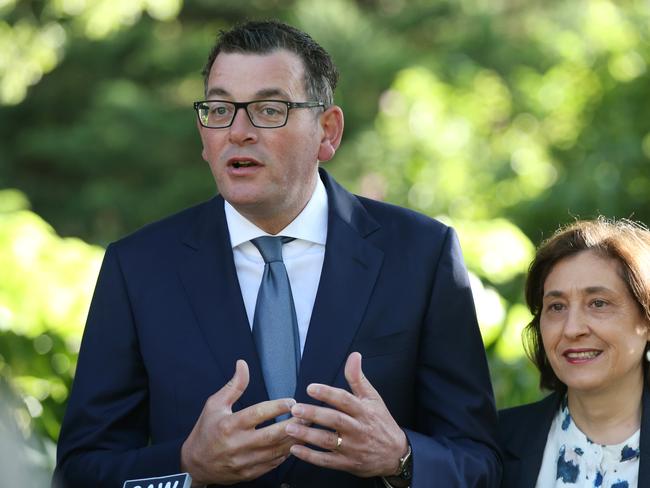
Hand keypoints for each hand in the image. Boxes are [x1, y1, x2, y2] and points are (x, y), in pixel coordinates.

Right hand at [180, 360, 300, 484]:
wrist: (194, 464)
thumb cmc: (206, 430)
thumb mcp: (215, 404)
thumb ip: (234, 386)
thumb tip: (243, 364)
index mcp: (229, 425)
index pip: (258, 414)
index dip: (277, 407)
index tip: (291, 401)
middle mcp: (237, 445)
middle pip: (271, 436)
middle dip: (293, 425)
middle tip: (308, 415)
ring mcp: (244, 462)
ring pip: (275, 452)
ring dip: (294, 440)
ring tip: (308, 429)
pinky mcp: (248, 474)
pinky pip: (272, 464)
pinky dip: (285, 454)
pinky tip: (294, 444)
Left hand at [285, 352, 407, 477]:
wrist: (395, 454)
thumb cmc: (380, 422)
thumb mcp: (373, 398)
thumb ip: (358, 378)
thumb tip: (354, 355)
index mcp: (364, 411)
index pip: (345, 400)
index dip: (327, 393)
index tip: (310, 388)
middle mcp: (358, 429)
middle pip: (334, 421)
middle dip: (314, 414)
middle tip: (295, 409)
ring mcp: (352, 448)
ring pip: (328, 441)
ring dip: (308, 435)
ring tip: (290, 428)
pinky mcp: (347, 463)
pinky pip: (326, 461)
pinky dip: (310, 456)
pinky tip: (295, 449)